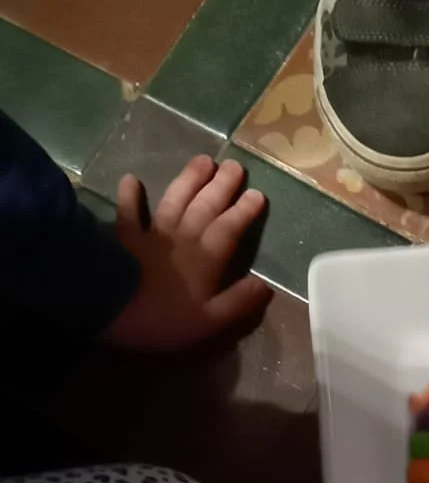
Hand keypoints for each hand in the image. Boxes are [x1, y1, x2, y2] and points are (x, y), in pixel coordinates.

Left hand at [101, 155, 270, 351]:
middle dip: (222, 186)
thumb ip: (237, 302)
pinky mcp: (124, 237)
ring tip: (204, 161)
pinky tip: (131, 179)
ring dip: (190, 180)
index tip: (257, 194)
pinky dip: (130, 196)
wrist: (109, 306)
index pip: (230, 228)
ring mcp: (152, 234)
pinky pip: (128, 212)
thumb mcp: (208, 321)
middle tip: (236, 165)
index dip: (244, 211)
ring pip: (176, 201)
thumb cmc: (162, 319)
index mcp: (206, 259)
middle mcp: (183, 238)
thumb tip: (264, 285)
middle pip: (206, 207)